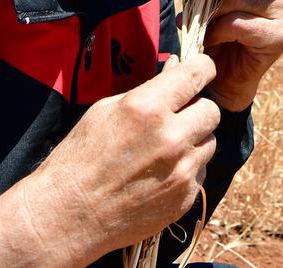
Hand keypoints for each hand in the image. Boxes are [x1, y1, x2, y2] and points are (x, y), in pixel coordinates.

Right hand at [0, 54, 219, 267]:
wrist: (69, 215)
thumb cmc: (79, 158)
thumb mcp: (105, 110)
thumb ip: (148, 89)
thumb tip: (176, 67)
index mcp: (147, 108)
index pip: (196, 74)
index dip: (203, 67)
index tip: (203, 68)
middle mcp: (171, 137)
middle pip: (212, 110)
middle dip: (197, 108)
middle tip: (178, 114)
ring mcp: (181, 171)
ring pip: (210, 142)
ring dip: (194, 140)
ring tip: (164, 148)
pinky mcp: (185, 198)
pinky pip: (201, 172)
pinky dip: (187, 168)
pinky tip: (160, 173)